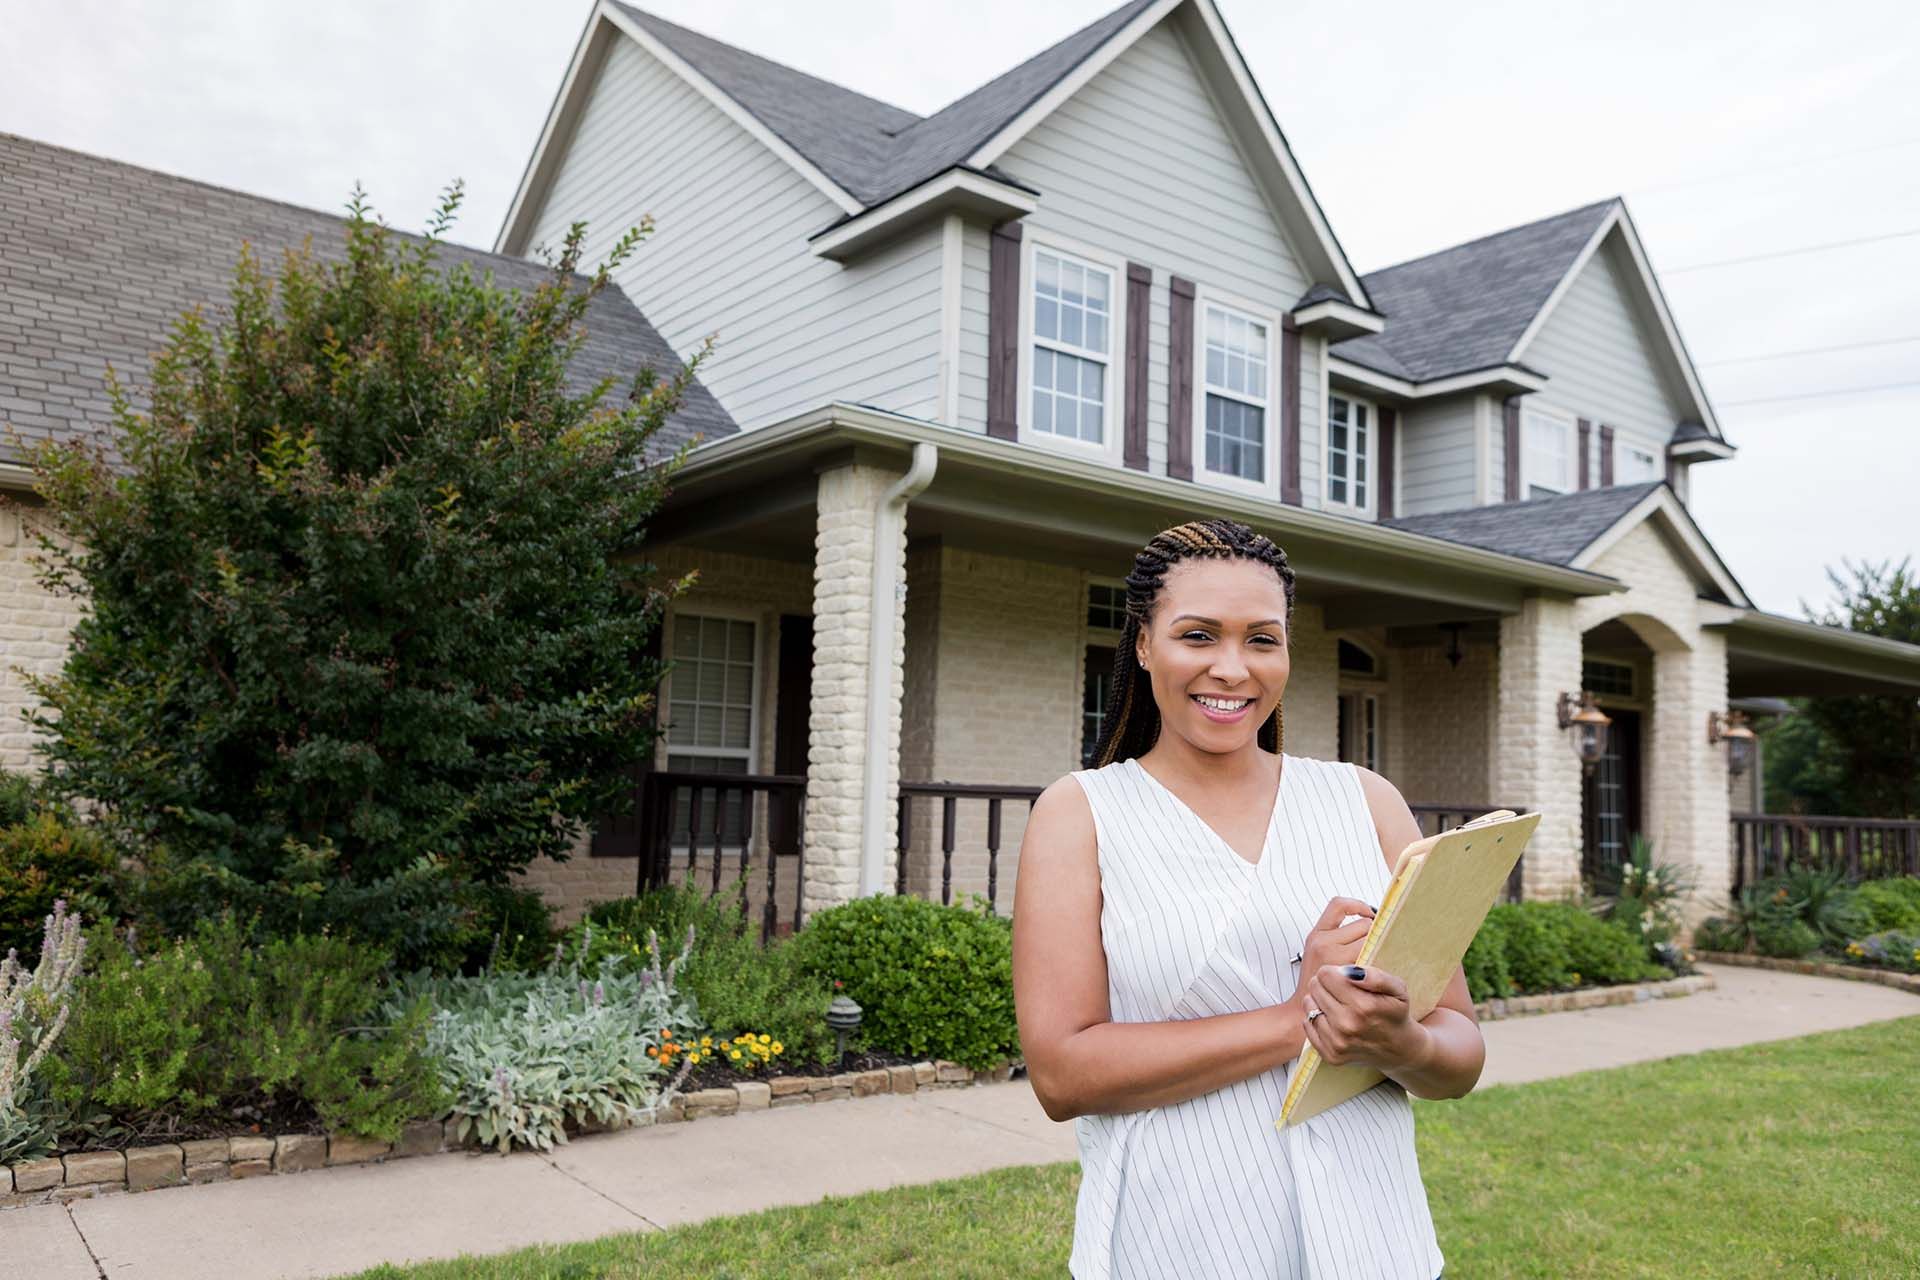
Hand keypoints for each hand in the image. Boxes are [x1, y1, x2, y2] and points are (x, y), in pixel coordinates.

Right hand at [1293, 896, 1373, 985]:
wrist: (1307, 1007)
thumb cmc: (1316, 979)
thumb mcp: (1316, 951)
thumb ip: (1335, 935)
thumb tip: (1367, 918)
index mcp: (1317, 935)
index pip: (1339, 905)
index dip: (1357, 905)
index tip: (1368, 912)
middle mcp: (1324, 943)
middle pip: (1364, 924)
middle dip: (1371, 933)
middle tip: (1372, 944)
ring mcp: (1336, 958)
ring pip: (1371, 941)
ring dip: (1376, 947)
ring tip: (1373, 957)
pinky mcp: (1348, 973)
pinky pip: (1373, 959)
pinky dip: (1377, 961)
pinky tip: (1373, 969)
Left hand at [1300, 963, 1427, 1072]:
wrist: (1398, 1048)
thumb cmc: (1394, 1014)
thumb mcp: (1397, 989)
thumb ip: (1376, 976)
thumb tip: (1349, 971)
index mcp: (1364, 1006)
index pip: (1326, 975)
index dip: (1334, 972)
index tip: (1343, 977)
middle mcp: (1348, 1025)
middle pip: (1315, 987)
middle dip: (1326, 984)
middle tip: (1341, 991)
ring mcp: (1337, 1042)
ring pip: (1309, 1005)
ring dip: (1319, 1000)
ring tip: (1337, 1004)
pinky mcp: (1330, 1054)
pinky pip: (1307, 1024)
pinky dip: (1315, 1018)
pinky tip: (1331, 1017)